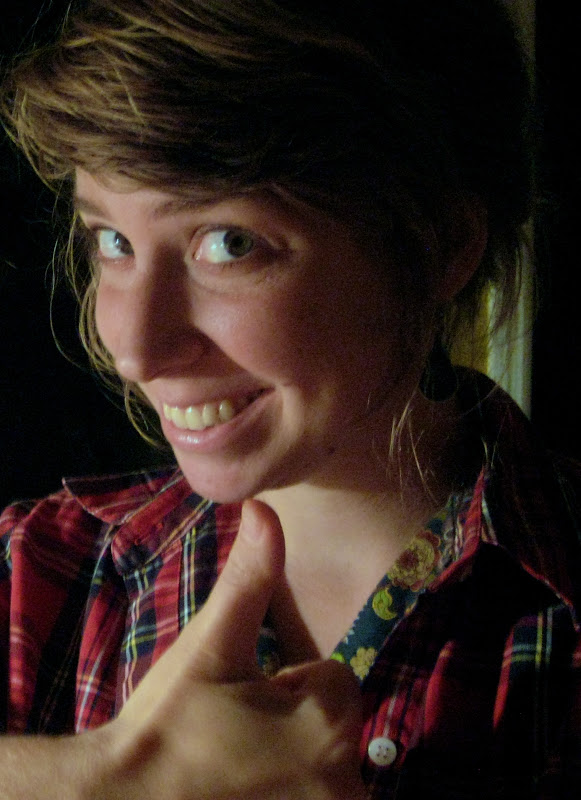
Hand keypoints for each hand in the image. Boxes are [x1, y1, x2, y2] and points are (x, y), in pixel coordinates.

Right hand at [96, 499, 365, 799]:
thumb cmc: (169, 722)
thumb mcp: (212, 645)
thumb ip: (250, 578)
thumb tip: (265, 508)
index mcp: (328, 722)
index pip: (333, 677)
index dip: (288, 677)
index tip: (244, 694)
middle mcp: (344, 783)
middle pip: (334, 721)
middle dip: (294, 717)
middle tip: (236, 728)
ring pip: (328, 763)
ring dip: (294, 756)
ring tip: (238, 757)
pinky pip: (319, 794)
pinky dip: (292, 786)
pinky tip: (247, 783)